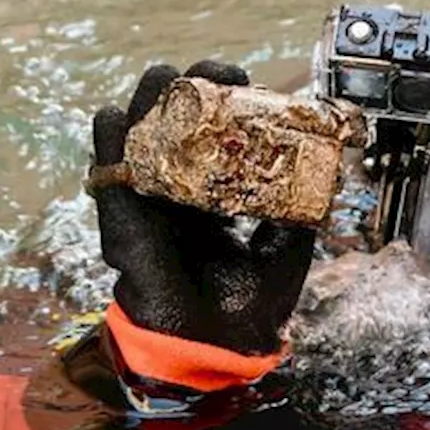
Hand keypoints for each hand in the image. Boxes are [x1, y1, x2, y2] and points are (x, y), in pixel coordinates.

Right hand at [89, 61, 315, 354]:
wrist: (216, 351)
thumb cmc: (246, 309)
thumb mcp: (284, 252)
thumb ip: (294, 214)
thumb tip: (319, 175)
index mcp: (213, 198)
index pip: (213, 138)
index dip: (225, 105)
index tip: (246, 84)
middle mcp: (178, 195)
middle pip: (174, 127)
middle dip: (190, 92)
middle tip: (216, 78)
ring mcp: (148, 208)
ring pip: (137, 141)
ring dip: (150, 105)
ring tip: (168, 81)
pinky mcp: (124, 226)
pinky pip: (110, 179)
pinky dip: (110, 146)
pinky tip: (118, 118)